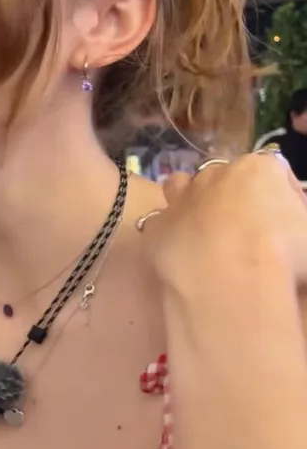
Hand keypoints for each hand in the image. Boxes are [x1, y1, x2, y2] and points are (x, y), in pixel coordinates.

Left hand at [141, 150, 306, 291]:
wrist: (229, 279)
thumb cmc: (285, 251)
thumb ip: (299, 221)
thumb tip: (289, 224)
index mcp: (258, 169)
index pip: (275, 171)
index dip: (283, 196)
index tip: (291, 222)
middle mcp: (213, 176)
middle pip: (225, 177)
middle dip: (235, 196)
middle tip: (248, 229)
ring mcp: (179, 200)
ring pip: (181, 186)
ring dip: (192, 201)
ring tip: (206, 229)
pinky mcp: (155, 229)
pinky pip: (160, 224)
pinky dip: (170, 234)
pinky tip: (182, 255)